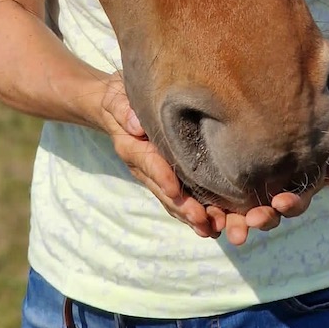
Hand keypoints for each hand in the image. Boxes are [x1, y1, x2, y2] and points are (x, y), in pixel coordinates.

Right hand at [97, 74, 216, 237]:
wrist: (116, 108)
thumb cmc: (120, 99)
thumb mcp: (118, 99)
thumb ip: (125, 110)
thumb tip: (136, 124)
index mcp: (132, 147)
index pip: (148, 162)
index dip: (162, 175)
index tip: (176, 189)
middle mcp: (144, 167)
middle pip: (163, 190)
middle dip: (182, 206)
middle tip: (202, 219)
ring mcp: (155, 175)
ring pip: (173, 200)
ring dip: (191, 216)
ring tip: (212, 228)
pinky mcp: (166, 177)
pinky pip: (178, 199)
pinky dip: (193, 213)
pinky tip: (212, 225)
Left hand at [206, 153, 328, 245]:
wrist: (273, 140)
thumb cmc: (299, 150)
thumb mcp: (316, 155)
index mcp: (290, 196)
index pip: (293, 204)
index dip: (290, 204)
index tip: (282, 200)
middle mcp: (268, 204)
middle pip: (265, 216)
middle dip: (260, 219)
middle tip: (253, 219)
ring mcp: (244, 203)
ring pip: (239, 218)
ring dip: (233, 224)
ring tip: (225, 227)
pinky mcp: (222, 197)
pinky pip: (214, 209)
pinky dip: (208, 214)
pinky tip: (200, 215)